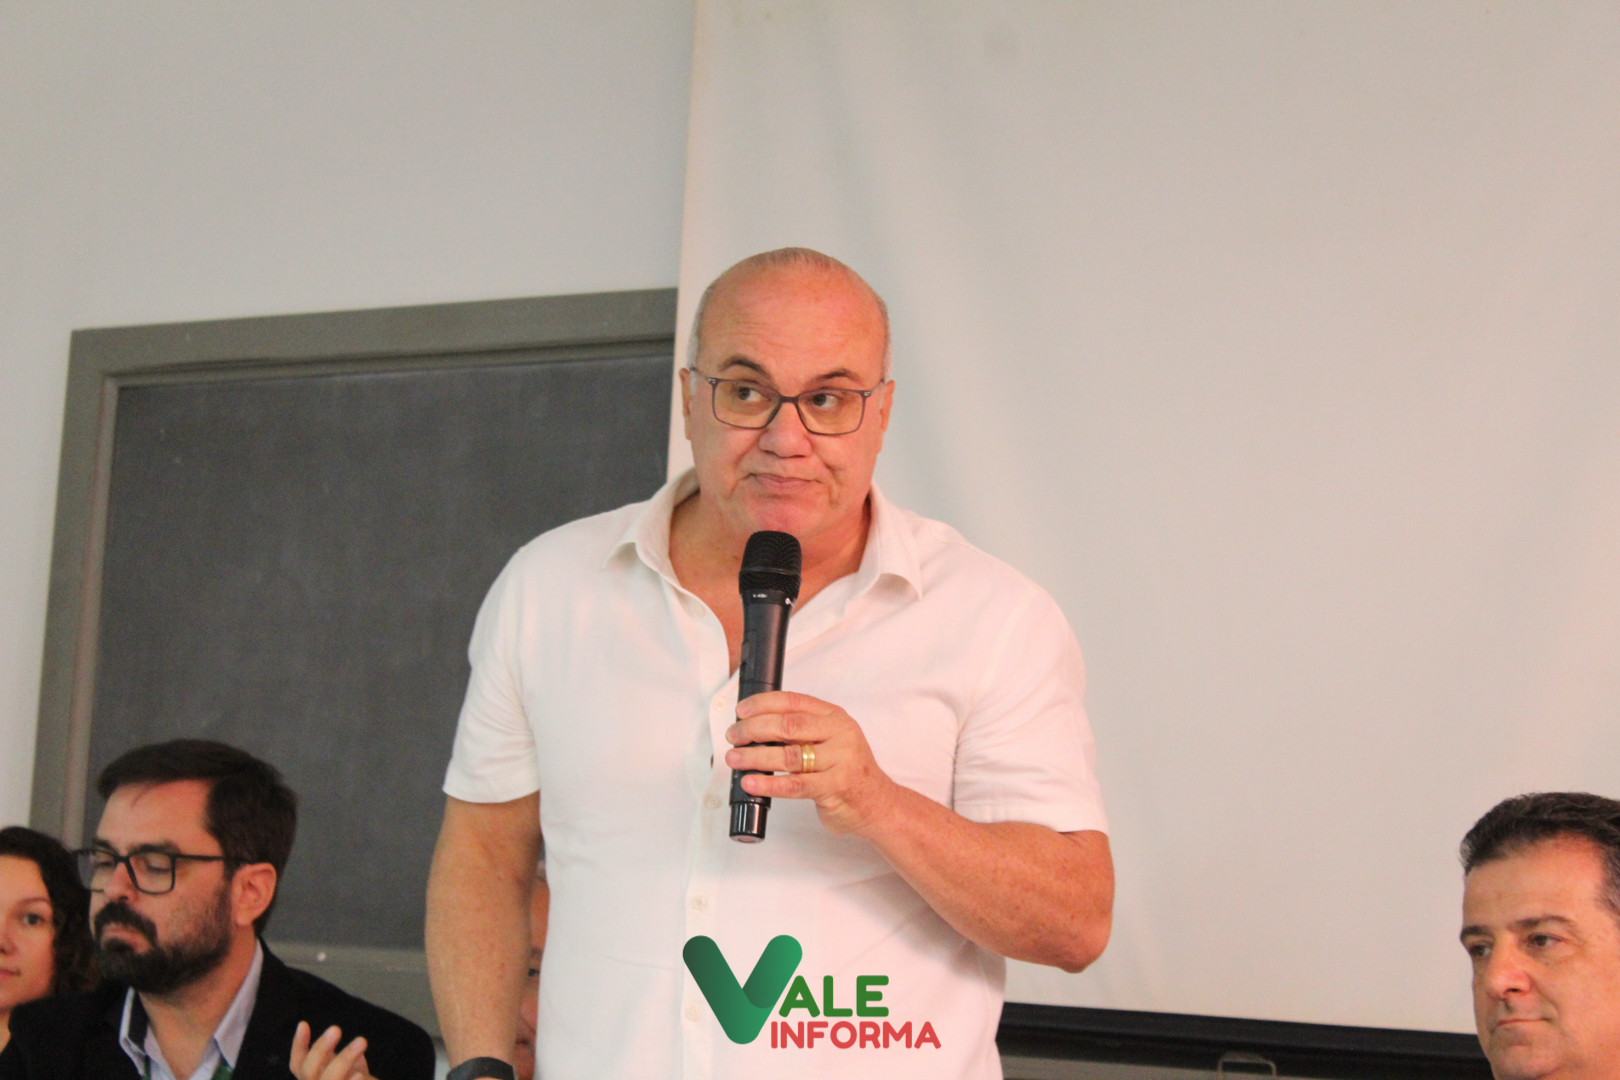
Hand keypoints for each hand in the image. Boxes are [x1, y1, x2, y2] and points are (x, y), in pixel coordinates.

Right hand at [290, 1020, 374, 1079]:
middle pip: (309, 1071)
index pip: (298, 1064)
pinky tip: (360, 1074)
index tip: (303, 1024)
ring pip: (329, 1079)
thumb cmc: (352, 1077)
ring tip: (361, 1040)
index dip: (298, 1045)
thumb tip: (334, 1037)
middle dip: (320, 1049)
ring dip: (344, 1059)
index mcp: (311, 1076)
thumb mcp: (343, 1063)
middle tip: (336, 1028)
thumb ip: (335, 1055)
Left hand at [725, 691, 899, 835]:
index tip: (741, 711)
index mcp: (834, 717)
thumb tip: (755, 729)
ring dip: (755, 757)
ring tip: (735, 759)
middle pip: (788, 725)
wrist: (878, 804)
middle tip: (733, 737)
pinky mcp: (836, 787)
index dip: (763, 703)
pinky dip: (769, 784)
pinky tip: (752, 783)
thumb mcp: (831, 741)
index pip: (794, 701)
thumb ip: (802, 732)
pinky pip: (796, 785)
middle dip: (754, 729)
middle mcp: (840, 733)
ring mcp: (841, 760)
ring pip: (789, 756)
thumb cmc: (847, 772)